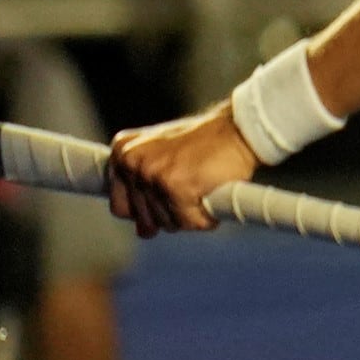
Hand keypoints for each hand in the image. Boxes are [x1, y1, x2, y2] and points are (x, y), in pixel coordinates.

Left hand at [106, 103, 256, 234]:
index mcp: (123, 151)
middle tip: (192, 195)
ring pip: (167, 223)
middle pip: (145, 219)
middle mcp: (132, 161)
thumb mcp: (163, 154)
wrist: (238, 129)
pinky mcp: (176, 188)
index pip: (120, 206)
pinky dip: (206, 218)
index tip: (164, 206)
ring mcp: (153, 175)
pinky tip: (213, 198)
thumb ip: (145, 184)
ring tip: (204, 191)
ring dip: (191, 216)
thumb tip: (143, 230)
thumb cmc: (207, 142)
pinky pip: (190, 222)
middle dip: (171, 214)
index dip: (145, 212)